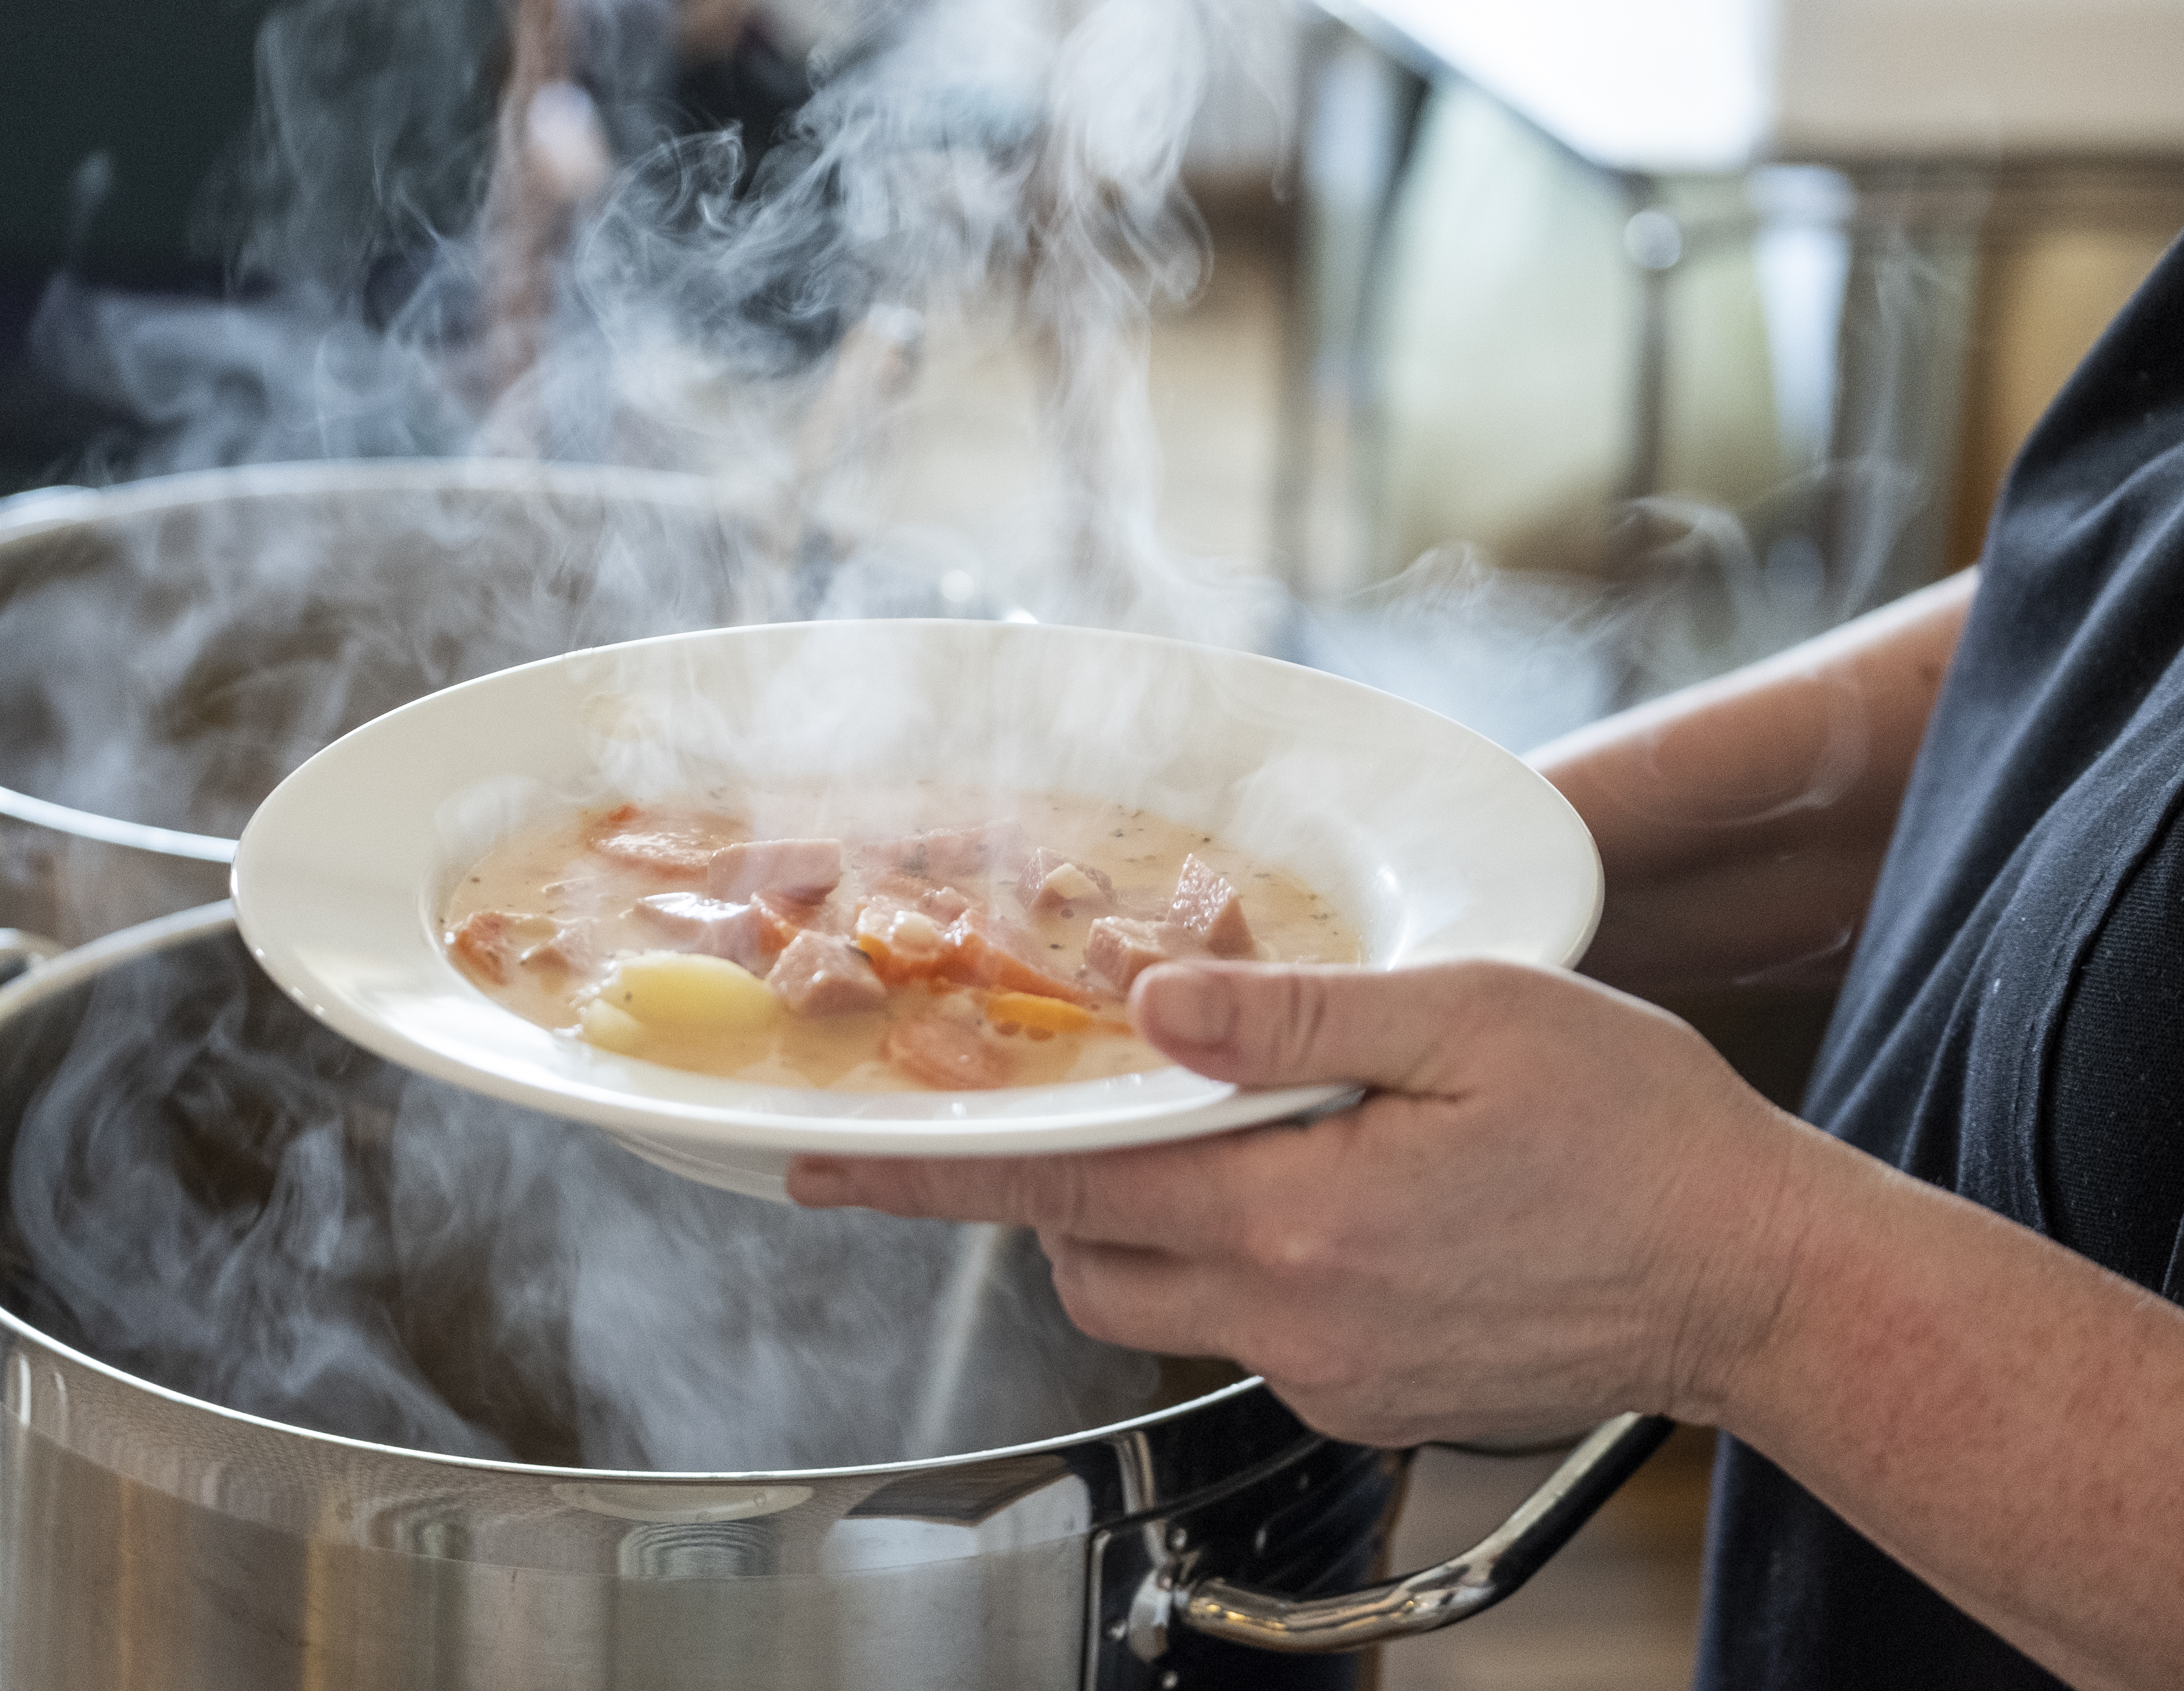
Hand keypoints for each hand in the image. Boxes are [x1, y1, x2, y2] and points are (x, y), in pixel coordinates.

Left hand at [789, 959, 1812, 1445]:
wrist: (1758, 1280)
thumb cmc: (1640, 1137)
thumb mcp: (1475, 1022)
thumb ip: (1298, 1019)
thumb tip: (1159, 1001)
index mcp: (1303, 1217)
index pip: (1063, 1192)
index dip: (932, 1174)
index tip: (825, 1168)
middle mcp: (1299, 1315)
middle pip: (1091, 1260)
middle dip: (1046, 1192)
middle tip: (1064, 1113)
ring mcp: (1334, 1371)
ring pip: (1159, 1302)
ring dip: (1143, 1226)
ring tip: (1211, 1142)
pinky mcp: (1374, 1396)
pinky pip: (1247, 1332)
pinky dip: (1235, 1264)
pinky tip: (1322, 1200)